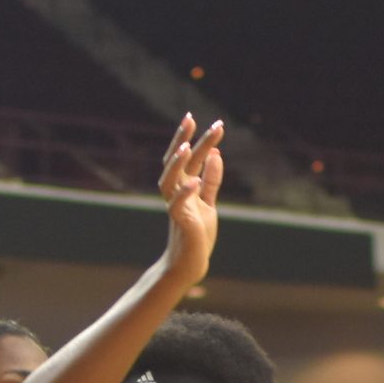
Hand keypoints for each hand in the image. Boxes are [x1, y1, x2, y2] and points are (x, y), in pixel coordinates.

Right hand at [156, 115, 225, 284]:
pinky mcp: (180, 224)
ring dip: (177, 164)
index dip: (194, 138)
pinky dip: (185, 193)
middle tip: (191, 119)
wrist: (191, 264)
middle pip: (176, 162)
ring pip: (168, 181)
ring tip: (187, 146)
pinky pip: (176, 206)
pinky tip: (194, 181)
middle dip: (183, 140)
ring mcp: (177, 208)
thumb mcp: (209, 203)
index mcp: (184, 187)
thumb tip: (215, 153)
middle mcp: (176, 194)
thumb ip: (211, 180)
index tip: (200, 118)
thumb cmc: (198, 235)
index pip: (188, 158)